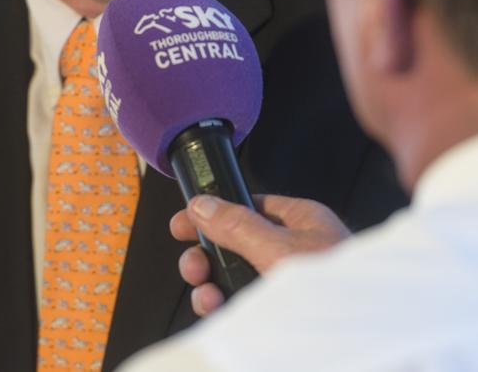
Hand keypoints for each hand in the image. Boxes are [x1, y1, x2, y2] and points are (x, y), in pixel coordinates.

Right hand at [170, 194, 349, 316]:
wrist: (368, 344)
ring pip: (237, 278)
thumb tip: (203, 205)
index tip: (182, 224)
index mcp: (302, 222)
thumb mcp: (279, 250)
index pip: (248, 207)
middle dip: (208, 256)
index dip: (213, 214)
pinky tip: (217, 310)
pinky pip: (245, 305)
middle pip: (236, 245)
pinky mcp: (284, 314)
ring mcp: (289, 285)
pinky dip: (226, 307)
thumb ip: (238, 226)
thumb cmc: (340, 290)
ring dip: (213, 285)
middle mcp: (295, 250)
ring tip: (207, 297)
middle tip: (194, 268)